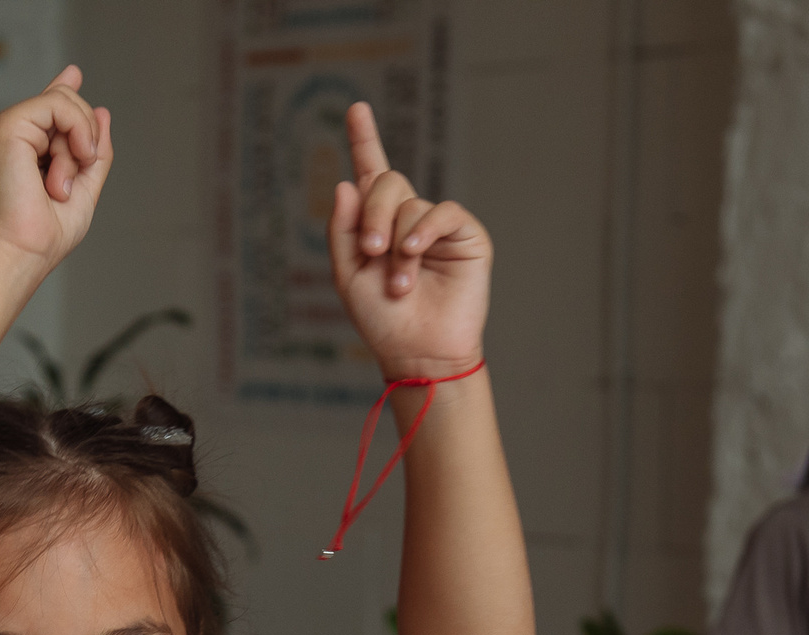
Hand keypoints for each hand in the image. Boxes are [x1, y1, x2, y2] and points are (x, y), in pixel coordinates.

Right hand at [0, 66, 112, 269]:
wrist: (24, 249)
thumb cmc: (47, 231)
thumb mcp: (85, 187)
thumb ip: (95, 151)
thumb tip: (102, 111)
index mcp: (31, 148)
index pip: (51, 108)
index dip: (64, 89)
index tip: (74, 74)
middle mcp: (19, 134)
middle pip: (71, 104)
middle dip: (86, 141)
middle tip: (67, 185)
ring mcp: (11, 126)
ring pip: (67, 103)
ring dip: (78, 148)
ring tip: (58, 186)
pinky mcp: (9, 124)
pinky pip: (59, 104)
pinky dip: (76, 132)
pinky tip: (68, 164)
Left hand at [325, 102, 489, 379]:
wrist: (418, 352)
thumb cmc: (383, 320)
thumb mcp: (348, 274)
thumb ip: (343, 229)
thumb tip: (346, 183)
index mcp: (378, 224)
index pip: (371, 174)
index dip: (364, 139)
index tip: (355, 108)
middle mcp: (408, 218)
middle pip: (387, 181)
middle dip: (373, 214)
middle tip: (372, 251)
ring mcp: (438, 226)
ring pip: (411, 203)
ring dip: (397, 244)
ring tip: (399, 283)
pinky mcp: (466, 236)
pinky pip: (442, 212)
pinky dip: (423, 231)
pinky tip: (413, 254)